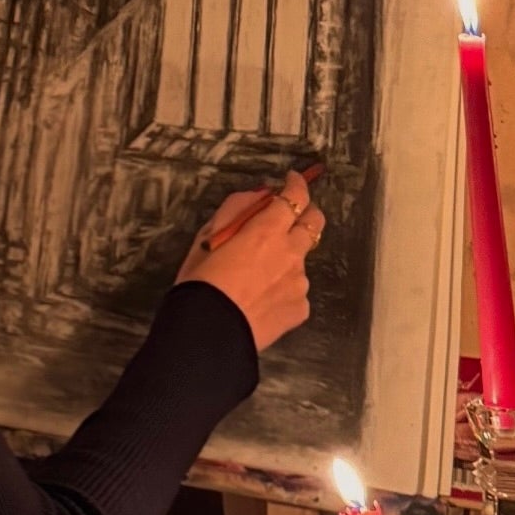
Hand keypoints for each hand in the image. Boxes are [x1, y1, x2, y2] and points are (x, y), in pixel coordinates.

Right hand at [177, 172, 323, 350]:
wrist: (209, 334)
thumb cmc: (200, 283)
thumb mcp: (206, 239)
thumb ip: (235, 210)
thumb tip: (257, 196)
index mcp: (267, 231)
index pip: (295, 197)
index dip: (297, 184)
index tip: (292, 180)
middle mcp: (291, 253)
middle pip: (315, 223)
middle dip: (307, 213)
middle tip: (289, 218)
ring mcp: (299, 283)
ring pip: (302, 261)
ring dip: (288, 258)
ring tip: (259, 276)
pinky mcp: (300, 309)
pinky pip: (296, 292)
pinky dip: (283, 290)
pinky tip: (261, 301)